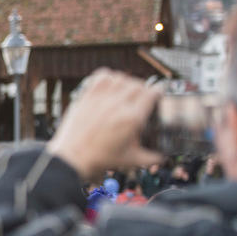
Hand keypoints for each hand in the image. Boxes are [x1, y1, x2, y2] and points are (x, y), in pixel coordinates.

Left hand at [46, 69, 162, 179]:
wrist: (73, 157)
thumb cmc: (99, 158)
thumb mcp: (131, 160)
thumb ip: (152, 157)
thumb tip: (164, 156)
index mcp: (131, 118)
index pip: (152, 93)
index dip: (158, 93)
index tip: (158, 95)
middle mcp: (117, 105)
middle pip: (138, 84)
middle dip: (144, 89)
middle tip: (142, 97)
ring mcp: (101, 99)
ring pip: (121, 78)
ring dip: (127, 82)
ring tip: (127, 91)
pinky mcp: (87, 96)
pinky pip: (101, 76)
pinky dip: (109, 76)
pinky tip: (111, 85)